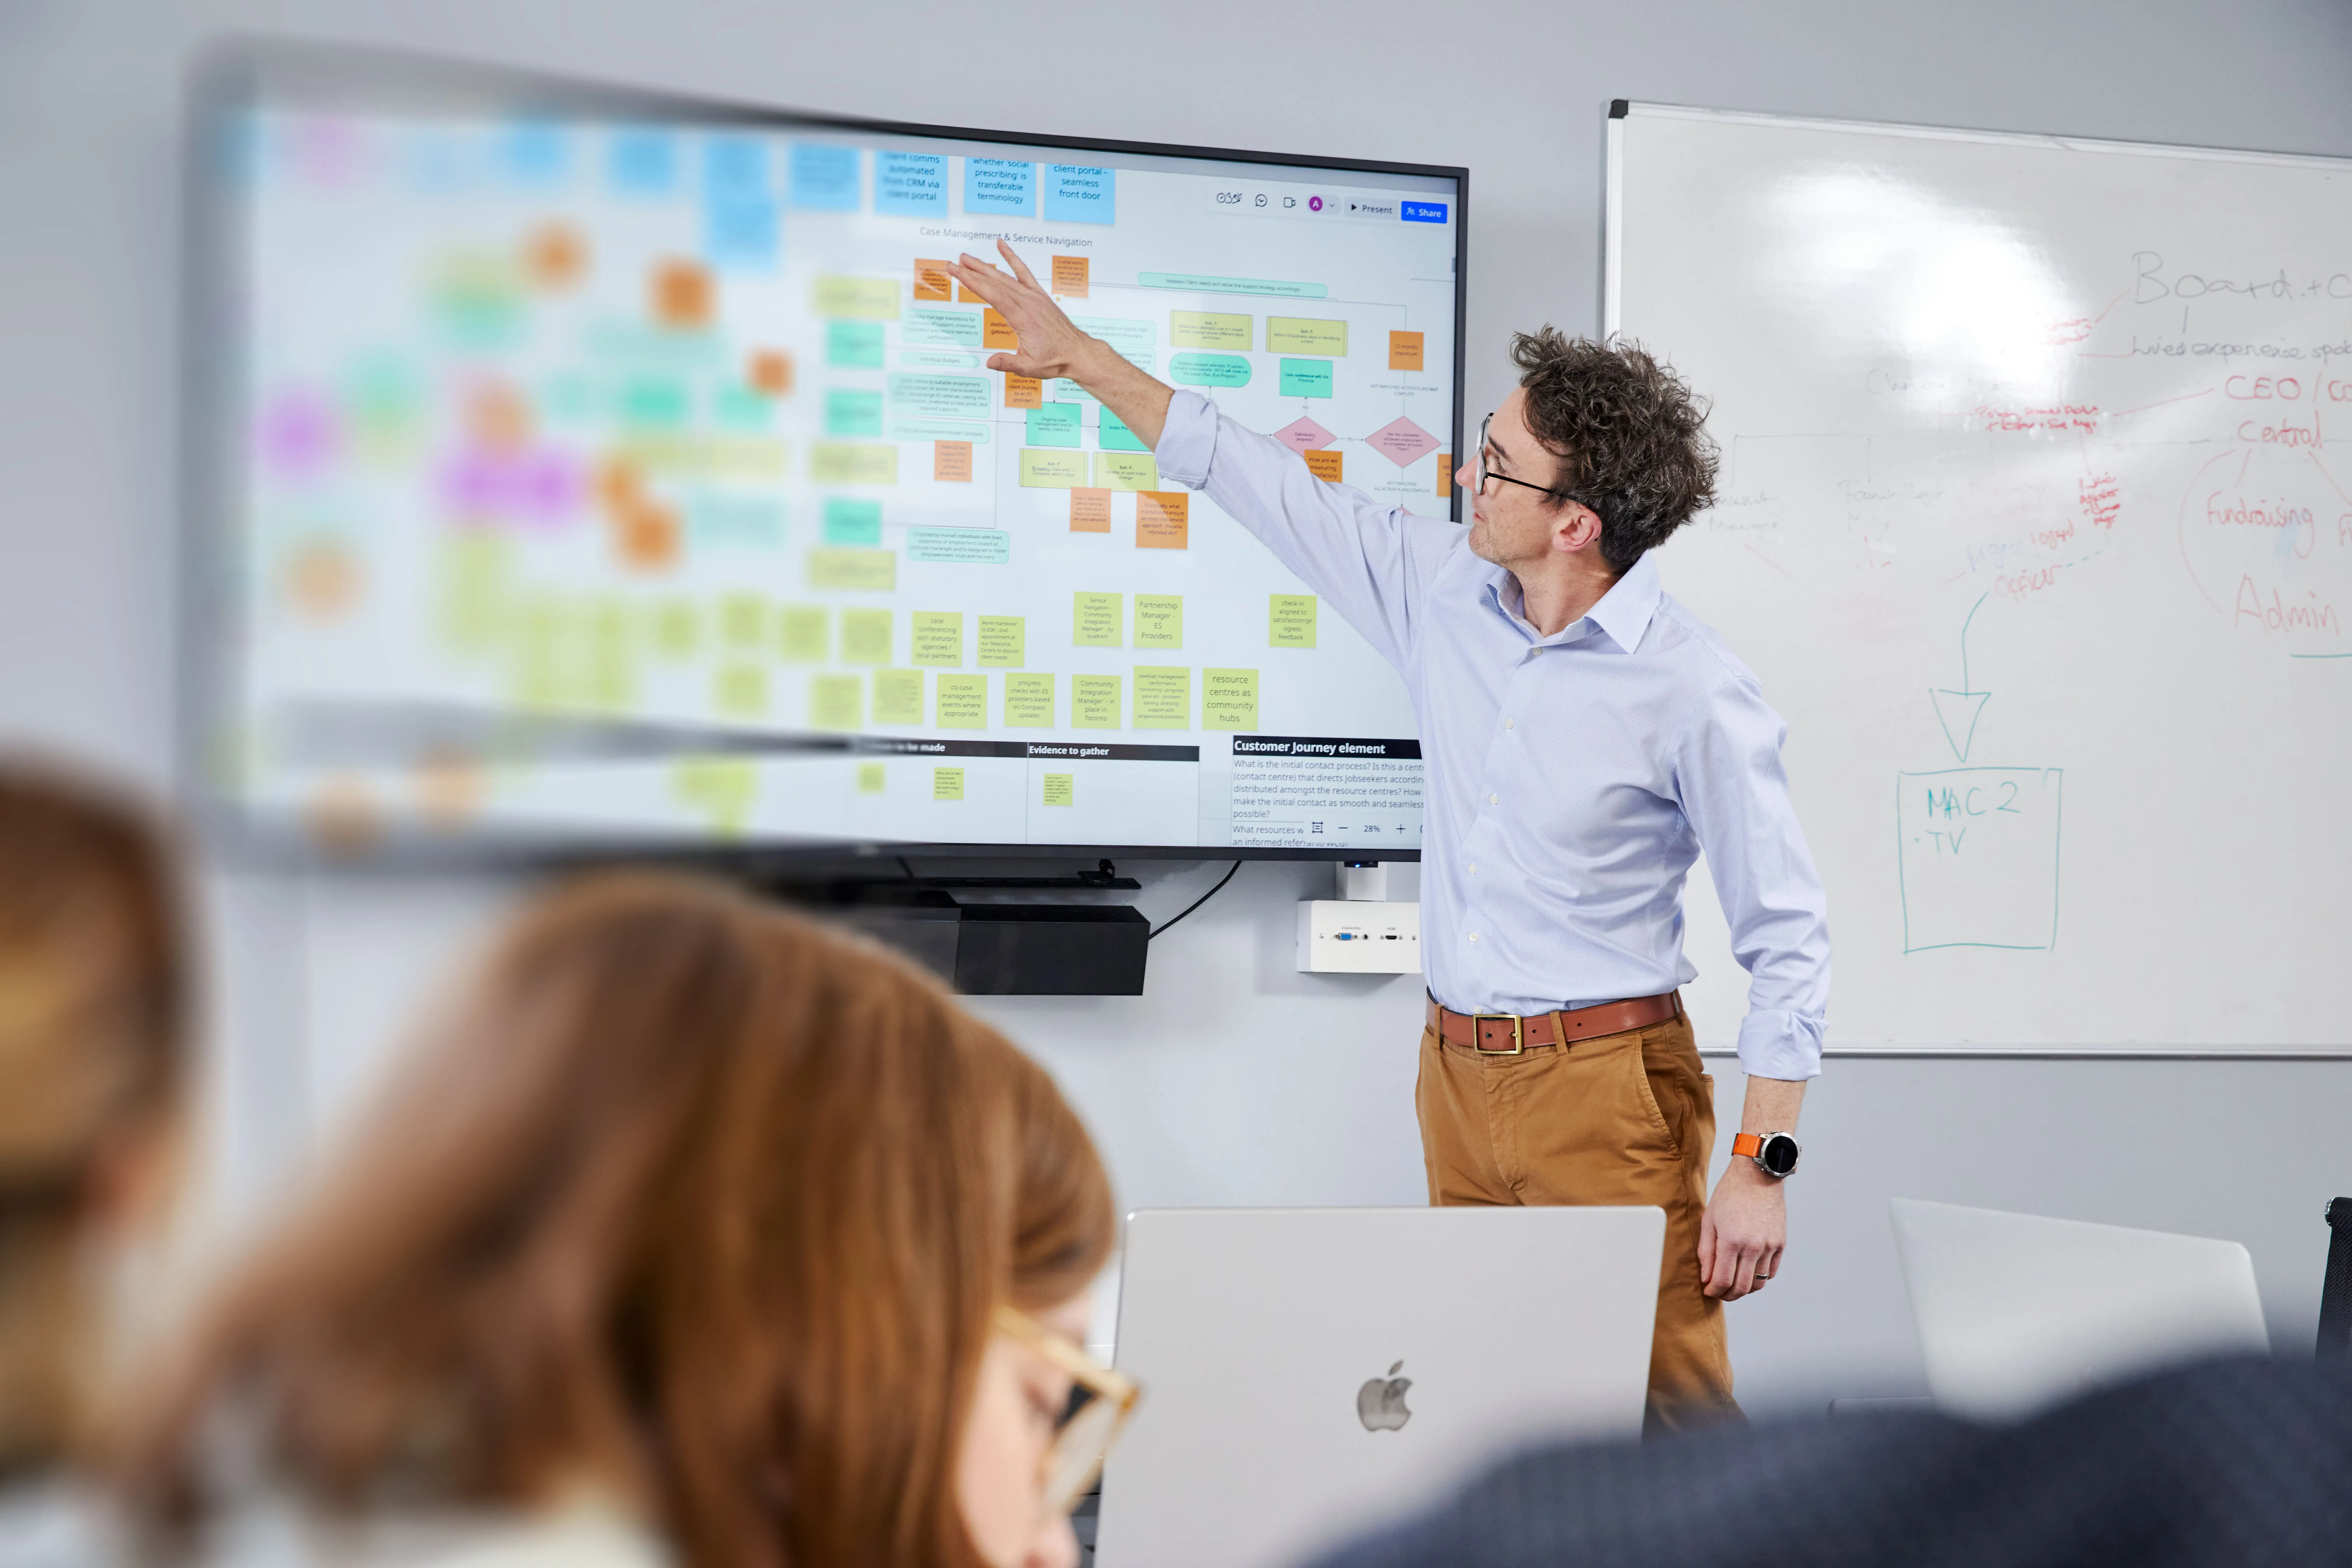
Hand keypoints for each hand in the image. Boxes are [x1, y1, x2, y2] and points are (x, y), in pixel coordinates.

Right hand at [942, 241, 1102, 382]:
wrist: (1078, 352)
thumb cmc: (1055, 360)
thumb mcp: (1030, 367)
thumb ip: (1008, 363)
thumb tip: (990, 362)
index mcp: (1023, 318)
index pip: (993, 295)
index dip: (972, 282)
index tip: (956, 272)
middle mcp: (1028, 302)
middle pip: (995, 282)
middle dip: (971, 272)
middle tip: (952, 264)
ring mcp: (1034, 296)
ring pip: (1005, 276)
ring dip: (984, 266)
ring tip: (965, 258)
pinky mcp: (1038, 295)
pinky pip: (1023, 272)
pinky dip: (1012, 258)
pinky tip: (1001, 245)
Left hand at [1698, 1160, 1784, 1300]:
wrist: (1757, 1176)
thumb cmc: (1729, 1194)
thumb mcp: (1709, 1220)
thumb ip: (1706, 1251)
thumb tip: (1706, 1278)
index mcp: (1731, 1241)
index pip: (1722, 1280)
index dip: (1713, 1291)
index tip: (1708, 1291)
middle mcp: (1753, 1247)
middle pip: (1742, 1287)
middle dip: (1728, 1295)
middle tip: (1719, 1292)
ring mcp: (1769, 1246)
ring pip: (1758, 1284)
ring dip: (1744, 1290)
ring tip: (1733, 1285)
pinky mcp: (1780, 1243)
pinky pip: (1770, 1272)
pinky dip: (1759, 1278)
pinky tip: (1748, 1272)